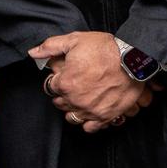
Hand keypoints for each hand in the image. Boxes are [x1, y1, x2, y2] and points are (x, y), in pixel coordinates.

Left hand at [28, 32, 152, 133]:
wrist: (133, 59)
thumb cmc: (105, 49)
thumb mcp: (74, 40)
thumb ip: (51, 47)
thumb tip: (33, 52)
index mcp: (65, 83)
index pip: (50, 87)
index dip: (56, 79)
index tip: (63, 75)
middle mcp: (76, 100)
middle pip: (60, 103)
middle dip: (63, 94)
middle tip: (72, 85)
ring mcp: (91, 110)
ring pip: (72, 117)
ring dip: (72, 109)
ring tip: (79, 99)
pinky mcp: (106, 116)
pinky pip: (90, 127)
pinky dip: (88, 122)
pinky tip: (90, 111)